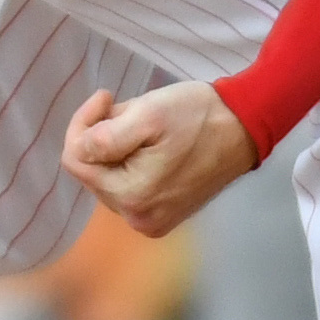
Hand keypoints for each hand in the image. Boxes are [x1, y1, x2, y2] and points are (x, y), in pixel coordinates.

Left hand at [62, 81, 258, 237]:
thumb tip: (79, 150)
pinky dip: (131, 163)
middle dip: (101, 137)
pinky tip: (153, 145)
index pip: (75, 160)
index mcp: (131, 196)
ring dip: (116, 149)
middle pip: (92, 172)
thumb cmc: (197, 115)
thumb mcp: (146, 114)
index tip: (107, 97)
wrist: (245, 126)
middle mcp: (138, 219)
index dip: (82, 123)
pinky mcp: (164, 216)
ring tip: (145, 127)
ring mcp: (152, 221)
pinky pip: (129, 187)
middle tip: (128, 111)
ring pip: (109, 179)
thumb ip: (103, 137)